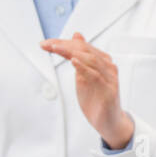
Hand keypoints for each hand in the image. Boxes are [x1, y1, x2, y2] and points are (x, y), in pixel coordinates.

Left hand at [40, 33, 133, 149]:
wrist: (108, 121)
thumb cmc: (97, 99)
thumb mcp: (83, 74)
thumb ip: (80, 57)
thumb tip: (76, 36)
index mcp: (101, 62)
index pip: (82, 46)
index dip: (63, 42)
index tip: (46, 43)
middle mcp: (107, 67)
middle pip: (85, 50)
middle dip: (65, 45)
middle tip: (48, 44)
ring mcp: (109, 78)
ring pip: (90, 59)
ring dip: (72, 52)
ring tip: (57, 48)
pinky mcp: (109, 90)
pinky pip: (96, 76)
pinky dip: (84, 67)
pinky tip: (74, 62)